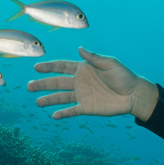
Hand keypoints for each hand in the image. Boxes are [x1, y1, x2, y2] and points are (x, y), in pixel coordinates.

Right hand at [27, 47, 158, 119]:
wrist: (134, 94)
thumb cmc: (124, 76)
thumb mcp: (110, 63)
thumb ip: (94, 58)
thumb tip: (79, 48)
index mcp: (83, 68)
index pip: (62, 67)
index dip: (49, 67)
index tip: (36, 68)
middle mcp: (80, 82)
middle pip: (57, 82)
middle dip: (43, 84)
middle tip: (28, 86)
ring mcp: (82, 95)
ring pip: (61, 98)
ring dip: (49, 99)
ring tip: (37, 103)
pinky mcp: (87, 108)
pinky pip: (72, 110)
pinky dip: (63, 113)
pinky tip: (54, 116)